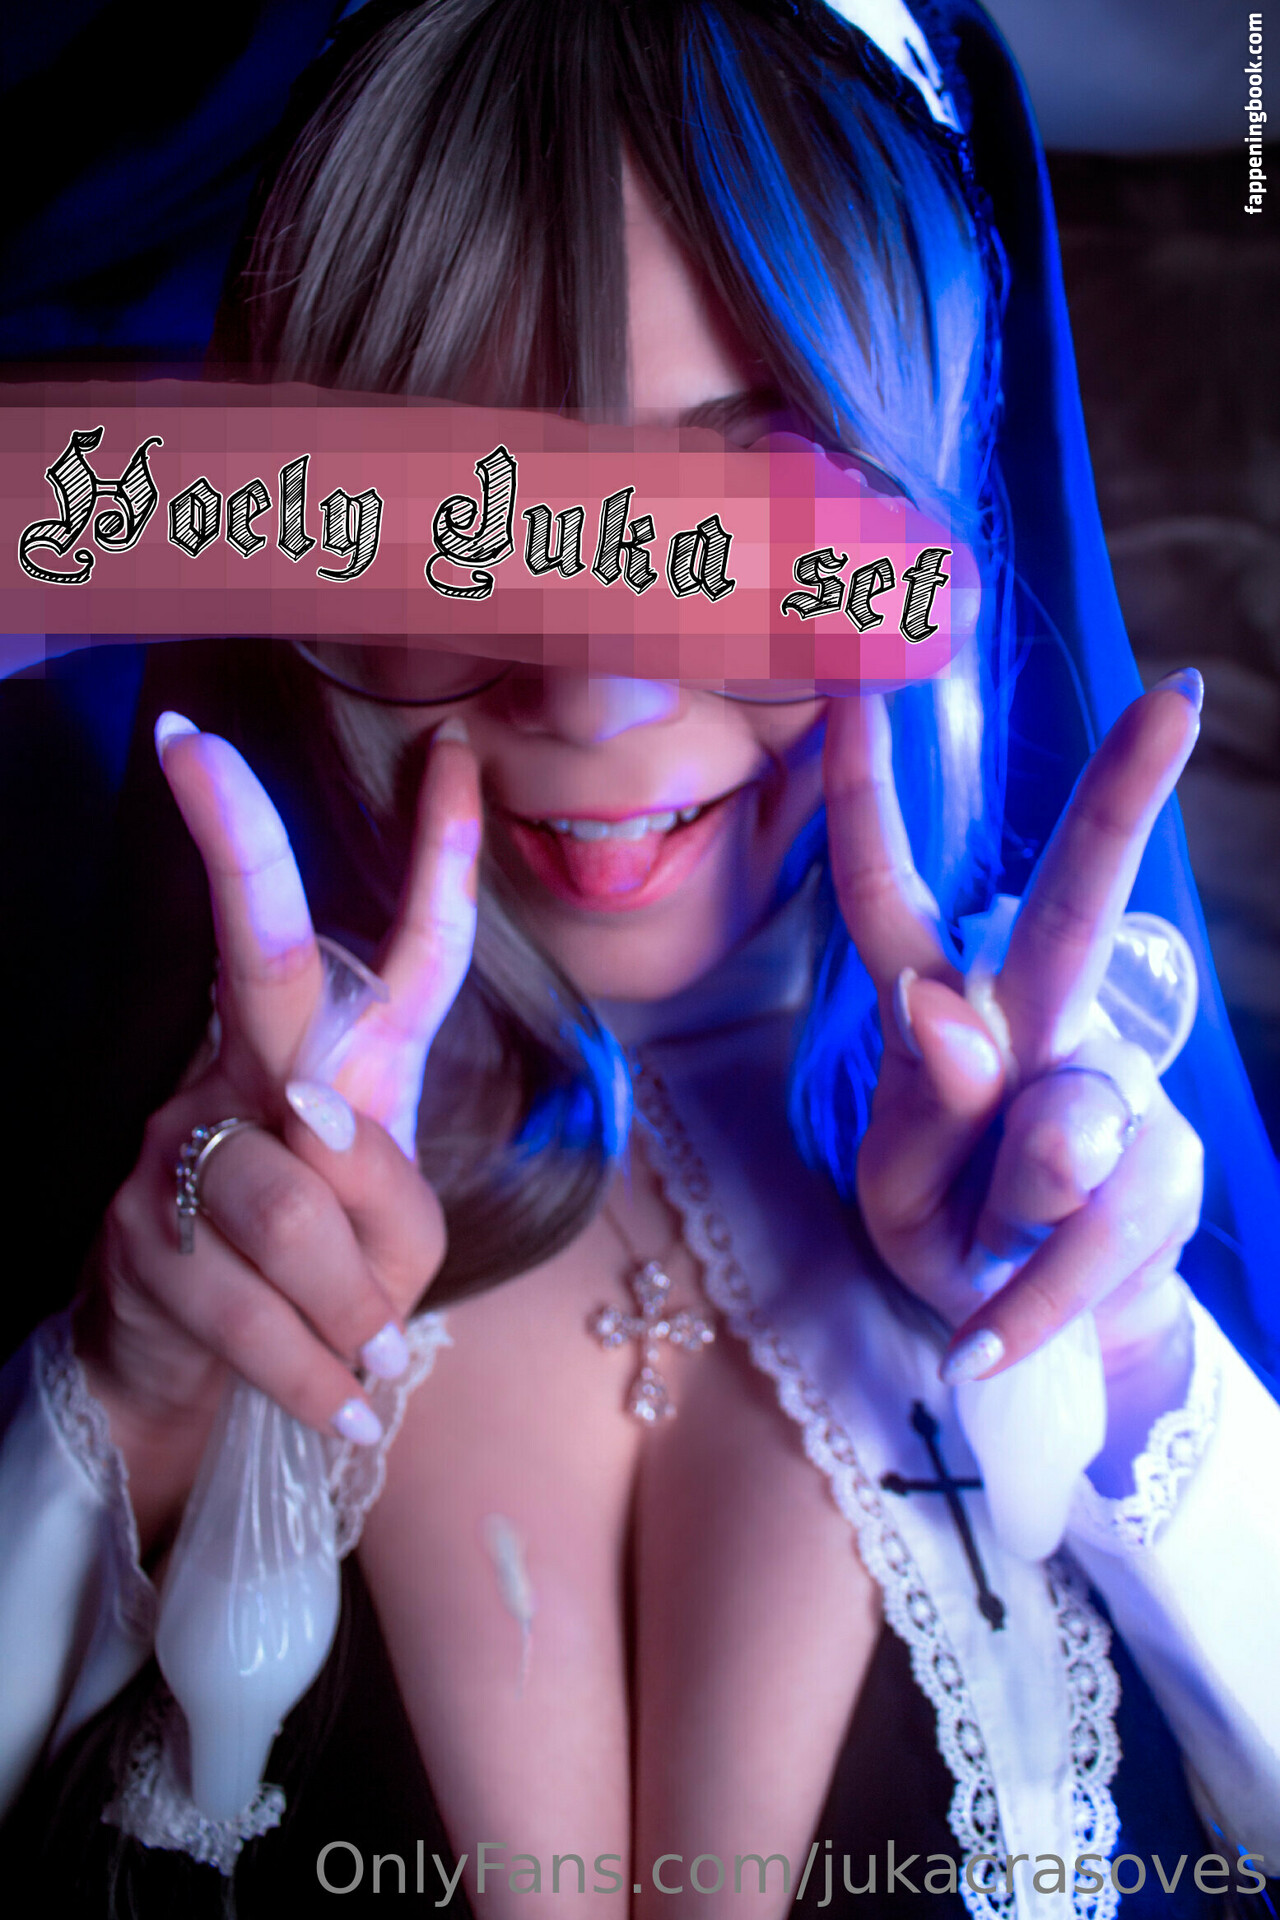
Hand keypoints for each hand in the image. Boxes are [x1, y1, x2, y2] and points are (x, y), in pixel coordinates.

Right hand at [78, 712, 479, 1537]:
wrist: (188, 1366)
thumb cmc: (310, 1274)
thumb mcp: (382, 1237)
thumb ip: (384, 1195)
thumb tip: (331, 1164)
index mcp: (338, 1060)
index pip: (404, 953)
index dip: (436, 857)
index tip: (453, 750)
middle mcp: (249, 1073)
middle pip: (264, 964)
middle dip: (245, 856)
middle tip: (203, 758)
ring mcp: (180, 1144)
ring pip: (297, 1205)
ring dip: (357, 1310)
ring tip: (371, 1362)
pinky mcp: (141, 1236)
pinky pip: (259, 1311)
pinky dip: (320, 1379)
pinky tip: (349, 1410)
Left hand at [825, 674, 1204, 1385]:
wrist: (1042, 1339)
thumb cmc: (951, 1232)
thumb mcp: (901, 1190)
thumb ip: (927, 1111)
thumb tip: (956, 1011)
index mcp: (943, 1011)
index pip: (893, 899)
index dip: (869, 800)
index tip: (862, 687)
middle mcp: (1041, 1024)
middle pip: (1074, 911)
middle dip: (1120, 807)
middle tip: (1170, 706)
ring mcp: (1114, 1088)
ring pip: (1070, 1129)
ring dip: (1009, 1219)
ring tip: (979, 1287)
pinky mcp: (1166, 1169)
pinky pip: (1097, 1233)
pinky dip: (1033, 1301)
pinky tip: (989, 1345)